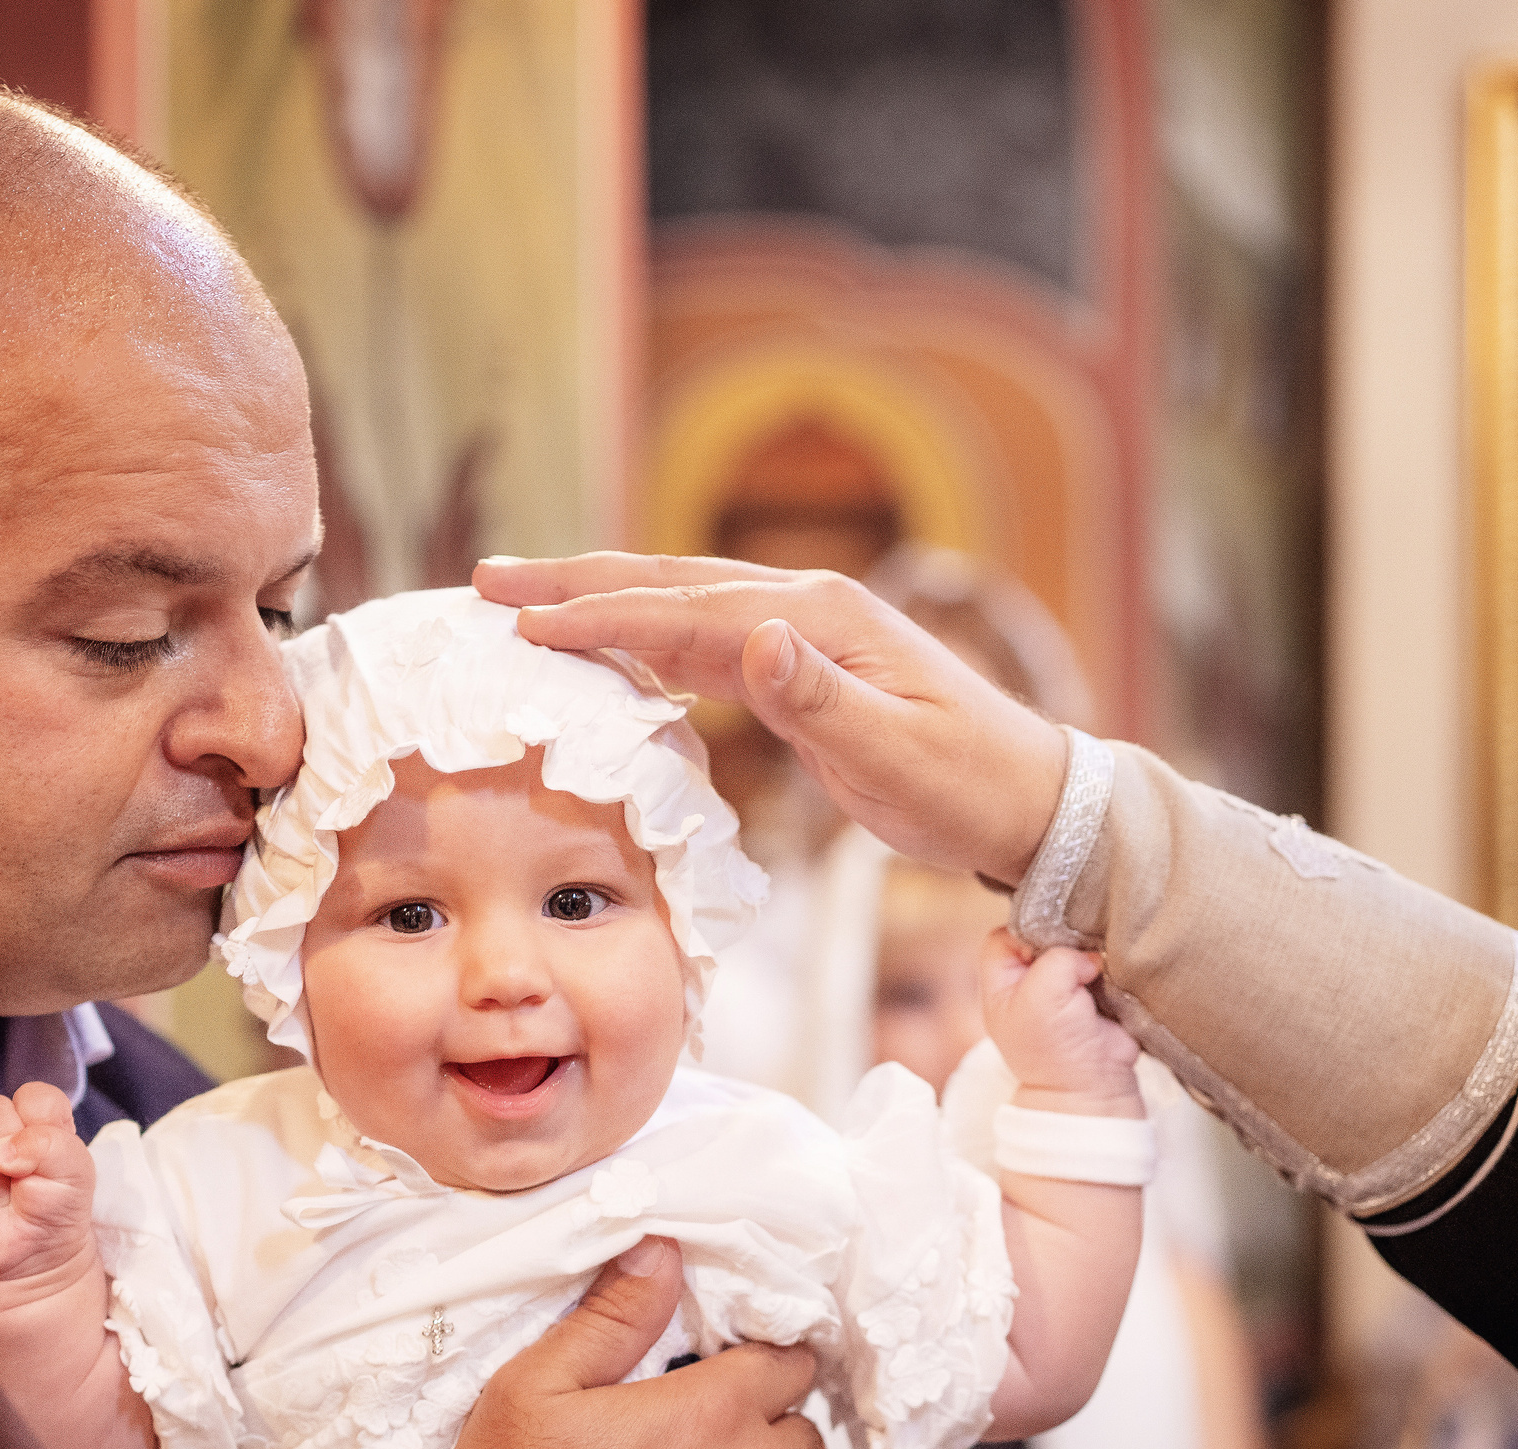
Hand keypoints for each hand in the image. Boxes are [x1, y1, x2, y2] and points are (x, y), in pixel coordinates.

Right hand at [0, 1081, 93, 1284]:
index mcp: (34, 1121)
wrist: (32, 1264)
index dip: (40, 1125)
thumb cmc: (55, 1213)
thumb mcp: (76, 1174)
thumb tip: (2, 1149)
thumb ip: (52, 1144)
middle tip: (18, 1184)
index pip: (32, 1096)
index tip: (46, 1157)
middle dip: (9, 1154)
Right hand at [475, 551, 1070, 885]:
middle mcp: (805, 608)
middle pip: (670, 584)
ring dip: (599, 601)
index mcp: (821, 619)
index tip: (524, 623)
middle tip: (487, 581)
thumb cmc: (968, 785)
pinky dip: (642, 638)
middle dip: (576, 582)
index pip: (688, 612)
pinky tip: (603, 646)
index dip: (602, 615)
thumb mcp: (898, 755)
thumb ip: (822, 700)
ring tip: (521, 602)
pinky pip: (702, 642)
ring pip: (679, 605)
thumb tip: (759, 637)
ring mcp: (802, 632)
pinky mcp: (801, 665)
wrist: (1030, 798)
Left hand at [982, 935, 1142, 1116]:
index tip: (1051, 936)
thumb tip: (1088, 955)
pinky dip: (1110, 965)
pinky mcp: (1095, 995)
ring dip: (1090, 950)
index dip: (1025, 929)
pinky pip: (1102, 966)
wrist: (1093, 1089)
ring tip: (1099, 959)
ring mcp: (1063, 989)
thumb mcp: (1040, 995)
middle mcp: (1029, 983)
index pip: (1004, 936)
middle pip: (1043, 937)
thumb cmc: (1054, 1049)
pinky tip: (1114, 969)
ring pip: (1075, 949)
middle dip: (1063, 935)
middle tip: (1081, 941)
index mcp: (1002, 984)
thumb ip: (1058, 959)